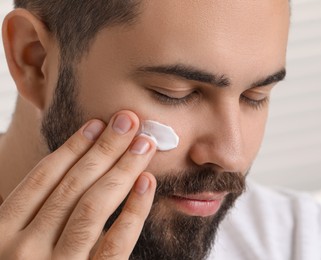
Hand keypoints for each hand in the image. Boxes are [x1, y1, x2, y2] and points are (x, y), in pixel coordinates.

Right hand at [0, 110, 156, 258]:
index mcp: (0, 233)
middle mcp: (23, 248)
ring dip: (122, 169)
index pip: (42, 179)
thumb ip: (35, 218)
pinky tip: (146, 182)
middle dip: (104, 148)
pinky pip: (116, 243)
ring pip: (93, 206)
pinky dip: (134, 210)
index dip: (72, 147)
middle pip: (71, 186)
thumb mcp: (15, 244)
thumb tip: (76, 168)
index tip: (97, 124)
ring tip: (143, 143)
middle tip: (129, 120)